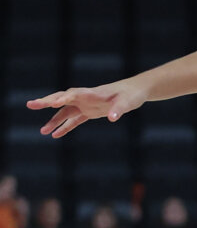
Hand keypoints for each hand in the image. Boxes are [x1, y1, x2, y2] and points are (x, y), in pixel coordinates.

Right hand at [28, 78, 148, 137]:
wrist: (134, 92)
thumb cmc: (130, 95)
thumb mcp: (127, 103)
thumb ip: (119, 109)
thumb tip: (113, 118)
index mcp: (91, 93)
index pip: (72, 94)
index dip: (62, 98)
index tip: (51, 103)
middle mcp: (84, 98)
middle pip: (61, 99)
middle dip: (46, 102)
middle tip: (30, 105)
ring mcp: (85, 105)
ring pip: (65, 112)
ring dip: (53, 121)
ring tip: (42, 132)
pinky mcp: (89, 112)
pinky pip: (74, 120)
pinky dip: (65, 127)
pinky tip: (56, 135)